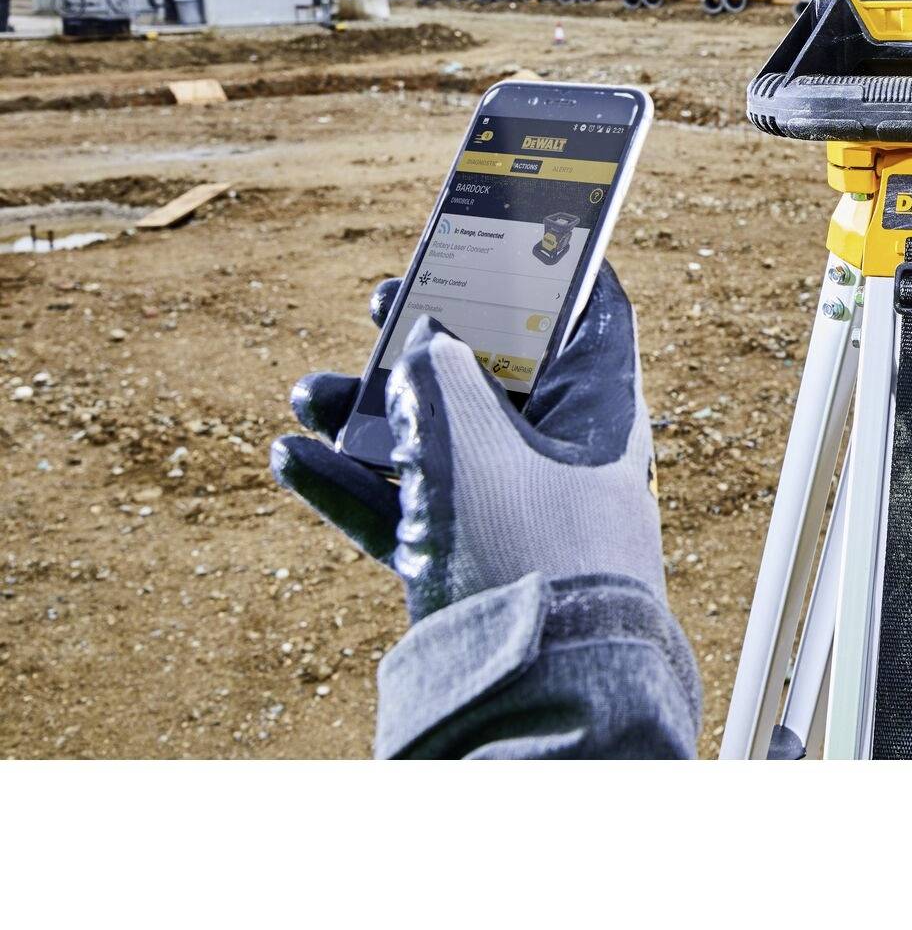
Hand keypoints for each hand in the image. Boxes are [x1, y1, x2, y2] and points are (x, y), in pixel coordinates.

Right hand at [272, 265, 666, 620]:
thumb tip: (428, 332)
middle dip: (429, 341)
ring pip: (438, 442)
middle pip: (495, 376)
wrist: (535, 697)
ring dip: (369, 415)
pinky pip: (408, 510)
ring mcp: (516, 513)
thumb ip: (442, 374)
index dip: (551, 269)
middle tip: (381, 301)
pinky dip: (353, 486)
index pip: (591, 317)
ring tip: (307, 393)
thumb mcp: (474, 441)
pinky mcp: (470, 565)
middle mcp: (564, 456)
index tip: (508, 231)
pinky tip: (292, 459)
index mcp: (600, 412)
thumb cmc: (525, 547)